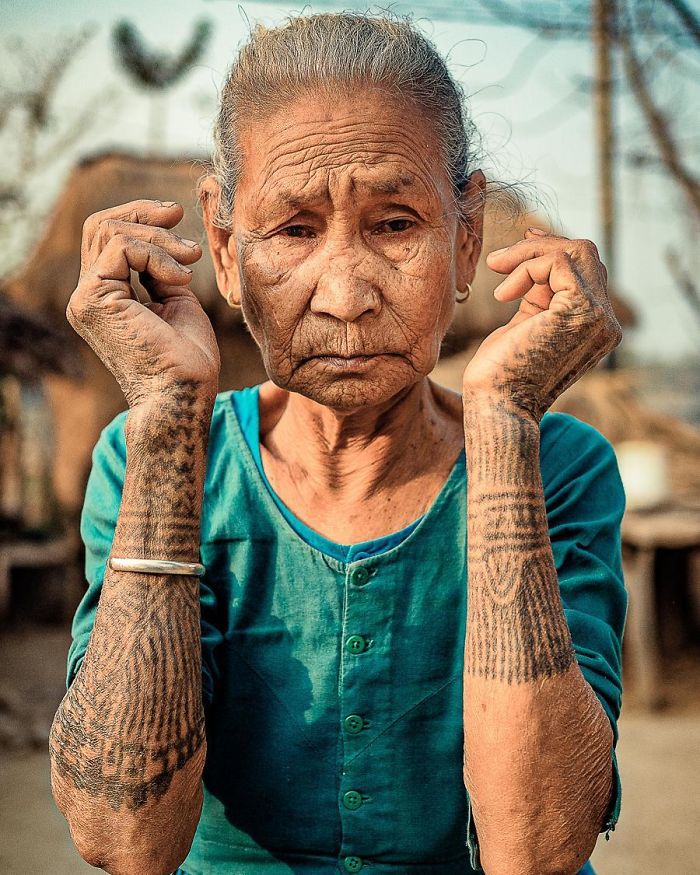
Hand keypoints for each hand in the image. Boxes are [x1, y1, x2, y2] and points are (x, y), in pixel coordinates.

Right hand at [66, 199, 220, 408]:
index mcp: (104, 298)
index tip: (177, 216)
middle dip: (144, 213)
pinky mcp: (93, 300)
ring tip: (190, 258)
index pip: (107, 239)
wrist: (183, 393)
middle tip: (180, 217)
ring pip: (110, 232)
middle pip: (101, 226)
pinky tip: (180, 279)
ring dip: (159, 238)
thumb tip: (163, 240)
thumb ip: (160, 272)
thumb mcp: (176, 301)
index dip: (140, 217)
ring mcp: (86, 299)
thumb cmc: (187, 359)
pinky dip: (157, 254)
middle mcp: (87, 297)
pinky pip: (122, 248)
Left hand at [462, 228, 621, 421]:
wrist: (497, 406)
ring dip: (527, 254)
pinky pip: (558, 262)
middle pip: (585, 254)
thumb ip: (540, 293)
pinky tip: (502, 295)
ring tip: (495, 270)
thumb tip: (536, 248)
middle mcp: (605, 322)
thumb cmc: (500, 374)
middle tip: (498, 260)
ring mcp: (598, 317)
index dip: (552, 250)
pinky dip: (525, 268)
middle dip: (539, 248)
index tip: (517, 249)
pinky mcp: (581, 310)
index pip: (586, 270)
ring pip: (575, 252)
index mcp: (595, 327)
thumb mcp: (525, 322)